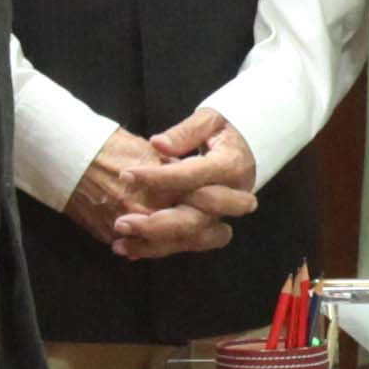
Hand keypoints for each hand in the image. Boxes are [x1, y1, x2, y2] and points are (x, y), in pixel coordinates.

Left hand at [72, 116, 258, 260]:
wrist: (247, 150)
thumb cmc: (224, 131)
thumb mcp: (209, 120)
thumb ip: (184, 133)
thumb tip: (158, 144)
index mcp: (231, 166)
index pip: (191, 176)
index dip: (157, 178)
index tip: (126, 175)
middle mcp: (232, 196)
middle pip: (196, 219)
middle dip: (157, 224)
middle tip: (121, 222)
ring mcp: (224, 215)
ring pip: (192, 238)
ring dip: (156, 244)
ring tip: (120, 243)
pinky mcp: (214, 226)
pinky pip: (188, 244)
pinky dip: (160, 249)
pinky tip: (132, 249)